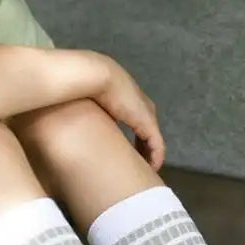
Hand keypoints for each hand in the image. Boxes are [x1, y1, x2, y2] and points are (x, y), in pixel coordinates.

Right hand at [90, 54, 165, 170]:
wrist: (97, 76)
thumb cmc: (90, 87)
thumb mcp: (94, 103)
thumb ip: (98, 114)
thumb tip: (87, 125)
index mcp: (131, 100)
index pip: (139, 122)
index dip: (136, 139)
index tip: (130, 152)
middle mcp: (143, 106)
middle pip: (148, 132)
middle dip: (144, 148)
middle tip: (139, 164)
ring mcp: (147, 114)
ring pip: (153, 140)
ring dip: (150, 155)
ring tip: (145, 168)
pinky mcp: (148, 123)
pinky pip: (157, 145)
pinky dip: (156, 157)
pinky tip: (153, 168)